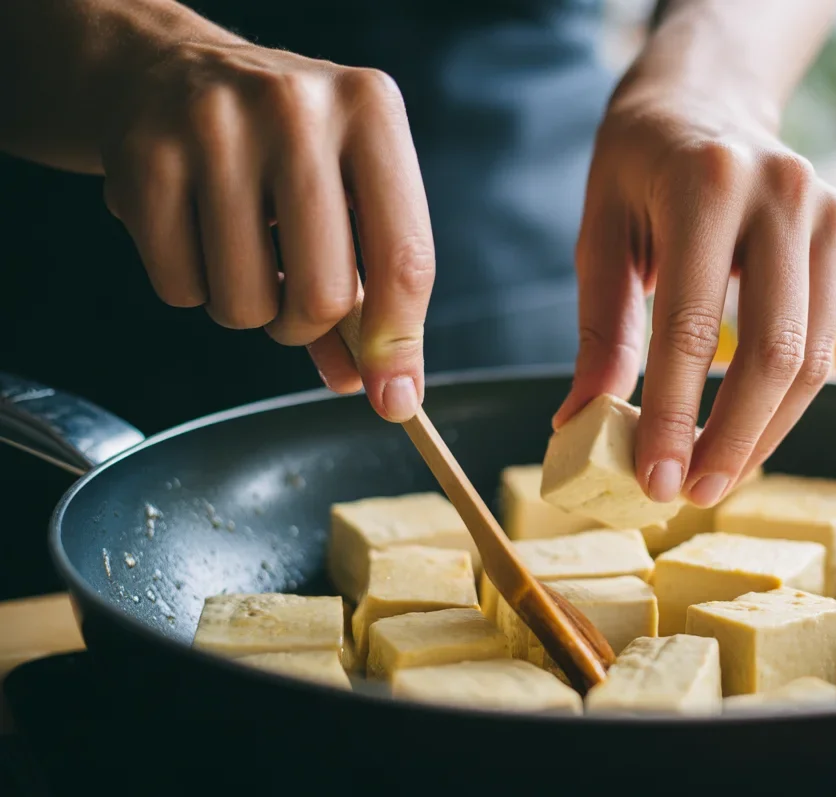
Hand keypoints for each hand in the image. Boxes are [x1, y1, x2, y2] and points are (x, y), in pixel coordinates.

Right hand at [100, 40, 432, 421]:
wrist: (168, 74)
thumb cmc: (282, 149)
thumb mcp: (348, 193)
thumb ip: (371, 293)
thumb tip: (386, 390)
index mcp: (371, 111)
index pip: (404, 257)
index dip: (399, 343)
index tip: (395, 398)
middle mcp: (297, 108)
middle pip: (323, 296)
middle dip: (308, 326)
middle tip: (293, 297)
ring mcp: (214, 128)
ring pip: (246, 306)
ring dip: (249, 309)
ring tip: (243, 251)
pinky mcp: (144, 158)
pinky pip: (181, 291)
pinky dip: (193, 288)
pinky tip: (195, 233)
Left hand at [555, 74, 835, 507]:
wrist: (704, 97)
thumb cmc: (638, 165)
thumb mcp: (600, 234)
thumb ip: (600, 330)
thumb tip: (581, 423)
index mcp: (706, 185)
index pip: (692, 328)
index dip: (676, 417)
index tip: (654, 482)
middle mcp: (780, 193)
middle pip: (773, 351)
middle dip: (733, 439)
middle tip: (691, 495)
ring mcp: (824, 211)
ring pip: (813, 356)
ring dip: (766, 432)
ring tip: (718, 478)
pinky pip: (826, 340)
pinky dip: (786, 399)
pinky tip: (748, 433)